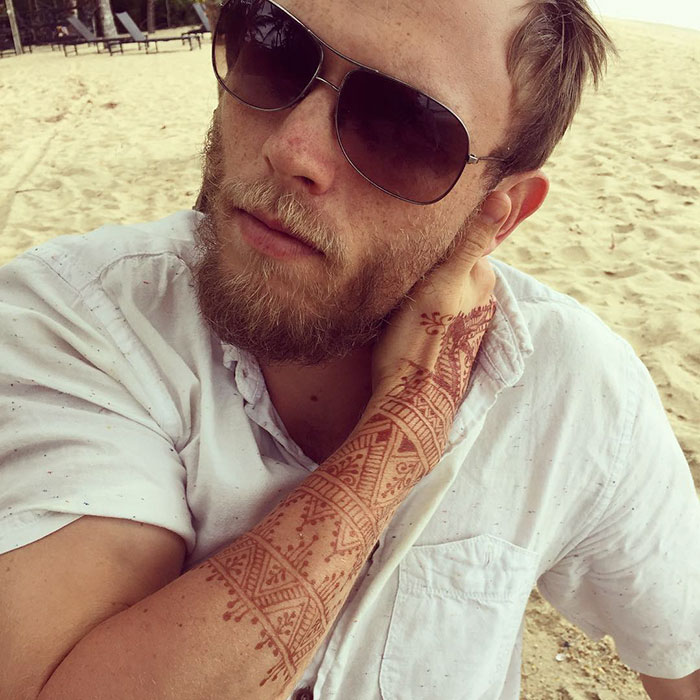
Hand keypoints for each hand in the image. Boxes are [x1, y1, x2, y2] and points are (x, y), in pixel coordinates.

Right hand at [368, 192, 509, 458]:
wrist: (410, 398)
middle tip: (399, 264)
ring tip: (398, 290)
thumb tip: (503, 195)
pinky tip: (403, 316)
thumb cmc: (422, 336)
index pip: (461, 240)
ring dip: (424, 287)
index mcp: (482, 279)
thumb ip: (472, 238)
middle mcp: (481, 301)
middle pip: (452, 266)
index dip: (433, 238)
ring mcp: (464, 324)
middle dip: (431, 262)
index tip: (409, 237)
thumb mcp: (444, 279)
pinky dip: (421, 309)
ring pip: (442, 290)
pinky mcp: (447, 343)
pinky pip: (434, 313)